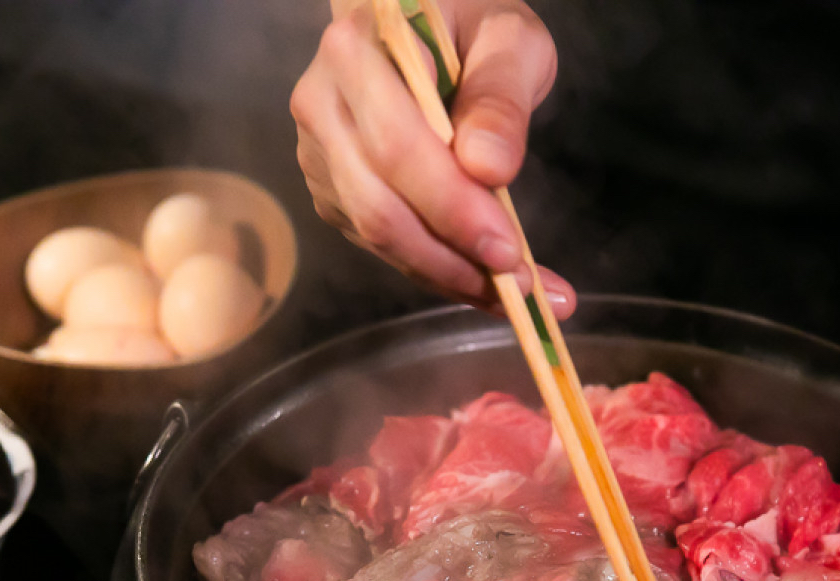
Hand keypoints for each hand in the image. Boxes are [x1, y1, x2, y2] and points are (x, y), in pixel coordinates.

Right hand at [291, 0, 574, 316]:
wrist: (430, 24)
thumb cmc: (473, 23)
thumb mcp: (510, 38)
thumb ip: (501, 97)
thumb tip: (488, 169)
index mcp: (355, 52)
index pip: (397, 147)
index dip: (452, 207)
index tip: (507, 248)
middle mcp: (322, 104)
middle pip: (379, 204)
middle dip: (452, 255)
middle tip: (519, 286)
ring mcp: (320, 153)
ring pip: (376, 235)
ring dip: (448, 274)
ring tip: (515, 295)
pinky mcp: (333, 190)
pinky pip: (381, 244)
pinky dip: (436, 270)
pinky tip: (484, 282)